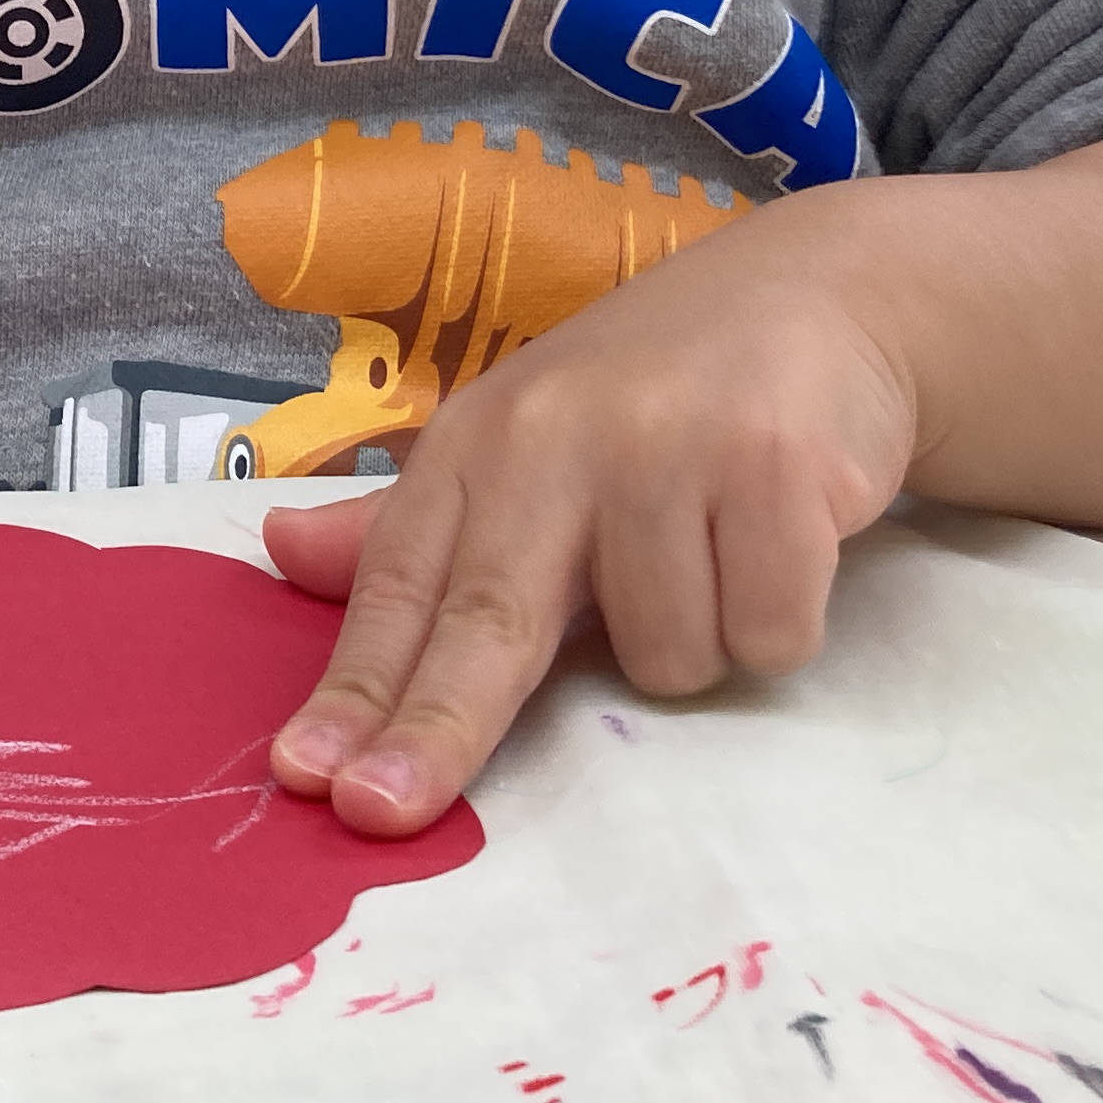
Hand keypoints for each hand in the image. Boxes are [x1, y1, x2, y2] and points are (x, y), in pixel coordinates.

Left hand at [259, 203, 914, 835]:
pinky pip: (765, 634)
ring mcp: (668, 446)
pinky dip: (779, 620)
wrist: (823, 291)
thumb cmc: (654, 390)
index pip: (402, 582)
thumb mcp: (519, 443)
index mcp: (480, 439)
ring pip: (664, 660)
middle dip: (434, 727)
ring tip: (715, 549)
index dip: (354, 686)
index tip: (306, 776)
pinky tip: (782, 539)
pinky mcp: (776, 466)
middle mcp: (559, 435)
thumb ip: (410, 521)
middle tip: (378, 811)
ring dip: (694, 644)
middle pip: (489, 619)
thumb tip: (280, 549)